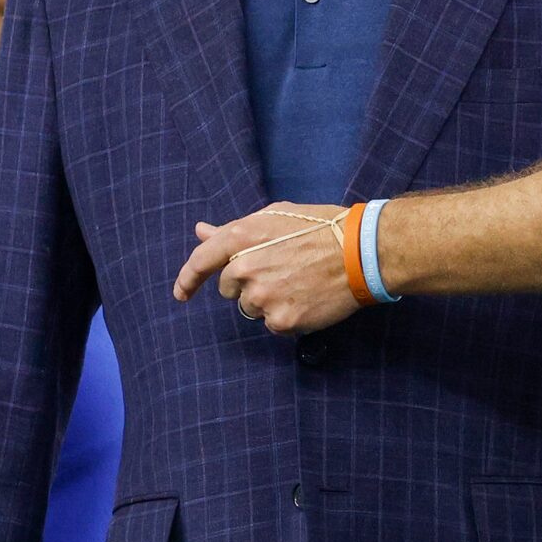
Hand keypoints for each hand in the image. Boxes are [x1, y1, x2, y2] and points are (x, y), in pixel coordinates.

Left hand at [172, 203, 358, 334]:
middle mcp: (245, 267)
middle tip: (281, 270)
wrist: (360, 252)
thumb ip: (234, 229)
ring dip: (267, 301)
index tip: (181, 293)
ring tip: (298, 283)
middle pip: (229, 289)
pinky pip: (272, 324)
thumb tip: (201, 232)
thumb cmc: (319, 229)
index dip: (187, 279)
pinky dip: (286, 316)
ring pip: (251, 308)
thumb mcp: (274, 217)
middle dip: (247, 283)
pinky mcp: (281, 320)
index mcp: (242, 236)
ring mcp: (262, 296)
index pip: (201, 261)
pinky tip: (306, 299)